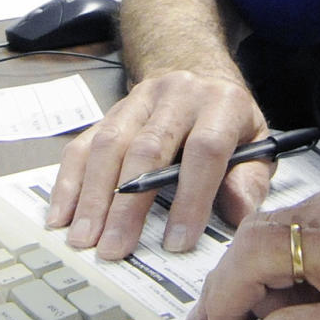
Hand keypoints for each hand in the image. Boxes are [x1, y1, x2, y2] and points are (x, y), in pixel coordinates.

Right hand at [46, 69, 271, 259]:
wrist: (200, 71)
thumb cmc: (229, 120)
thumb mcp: (257, 144)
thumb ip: (249, 179)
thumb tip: (239, 213)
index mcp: (222, 104)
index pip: (205, 150)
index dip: (191, 197)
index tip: (177, 242)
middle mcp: (178, 95)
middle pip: (147, 148)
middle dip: (127, 204)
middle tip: (114, 248)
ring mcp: (140, 99)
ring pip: (109, 144)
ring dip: (92, 196)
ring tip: (84, 237)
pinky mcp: (111, 110)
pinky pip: (84, 143)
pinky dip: (70, 181)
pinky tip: (62, 214)